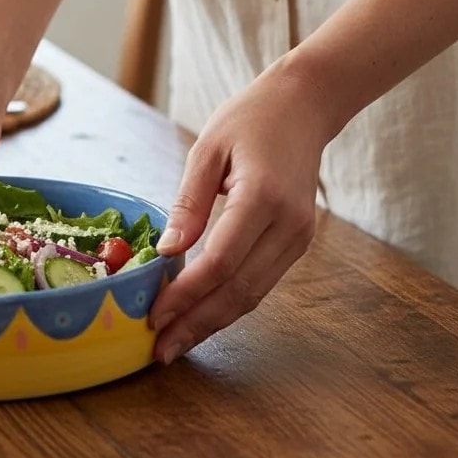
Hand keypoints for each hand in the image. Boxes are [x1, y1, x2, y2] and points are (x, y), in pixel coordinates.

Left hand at [148, 60, 332, 363]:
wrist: (304, 106)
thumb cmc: (250, 118)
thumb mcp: (207, 149)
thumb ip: (188, 203)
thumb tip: (167, 253)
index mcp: (263, 198)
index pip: (220, 262)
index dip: (185, 295)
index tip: (152, 316)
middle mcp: (288, 225)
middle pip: (239, 290)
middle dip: (197, 324)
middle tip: (159, 351)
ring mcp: (299, 237)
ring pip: (253, 294)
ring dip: (213, 322)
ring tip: (175, 343)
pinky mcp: (298, 242)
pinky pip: (261, 282)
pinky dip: (230, 302)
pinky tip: (202, 315)